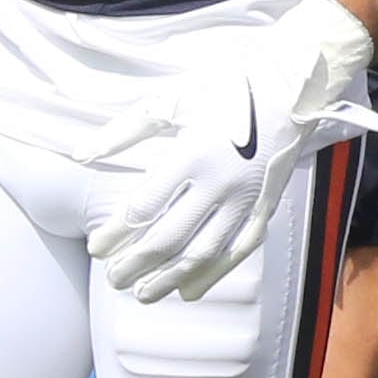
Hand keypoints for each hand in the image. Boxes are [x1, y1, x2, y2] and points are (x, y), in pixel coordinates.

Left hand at [84, 0, 377, 301]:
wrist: (296, 83)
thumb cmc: (229, 85)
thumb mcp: (173, 98)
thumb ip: (125, 130)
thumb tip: (81, 155)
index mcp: (193, 154)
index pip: (145, 207)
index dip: (116, 233)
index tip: (96, 247)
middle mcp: (220, 183)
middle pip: (170, 237)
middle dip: (137, 264)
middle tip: (114, 278)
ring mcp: (246, 198)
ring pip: (204, 252)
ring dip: (170, 278)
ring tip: (144, 295)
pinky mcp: (265, 204)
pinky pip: (239, 249)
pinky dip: (214, 274)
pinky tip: (190, 291)